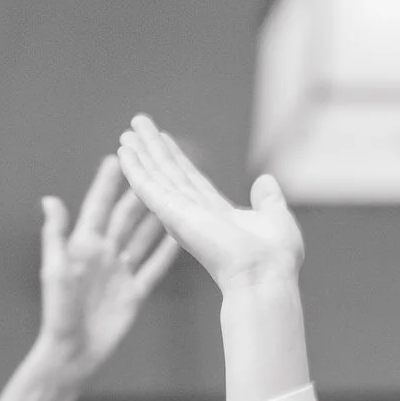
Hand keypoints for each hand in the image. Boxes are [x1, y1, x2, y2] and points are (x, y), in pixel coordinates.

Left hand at [34, 155, 180, 375]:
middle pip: (127, 217)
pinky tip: (182, 234)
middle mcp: (104, 254)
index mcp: (83, 246)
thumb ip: (56, 235)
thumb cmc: (57, 313)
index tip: (119, 156)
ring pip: (144, 238)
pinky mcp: (135, 292)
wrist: (74, 353)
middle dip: (140, 192)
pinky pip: (155, 267)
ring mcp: (121, 272)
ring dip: (158, 216)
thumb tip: (50, 199)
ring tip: (175, 193)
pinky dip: (168, 251)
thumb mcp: (54, 272)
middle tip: (157, 168)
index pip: (98, 207)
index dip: (108, 183)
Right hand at [115, 117, 301, 290]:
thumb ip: (267, 199)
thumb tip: (265, 180)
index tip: (163, 138)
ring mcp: (181, 215)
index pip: (190, 179)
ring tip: (126, 133)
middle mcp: (194, 214)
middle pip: (168, 174)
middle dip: (152, 150)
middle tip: (137, 126)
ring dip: (140, 154)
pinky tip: (124, 154)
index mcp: (216, 214)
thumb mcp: (275, 219)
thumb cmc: (273, 260)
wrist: (265, 275)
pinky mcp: (173, 215)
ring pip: (155, 177)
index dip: (175, 158)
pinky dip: (135, 170)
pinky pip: (149, 189)